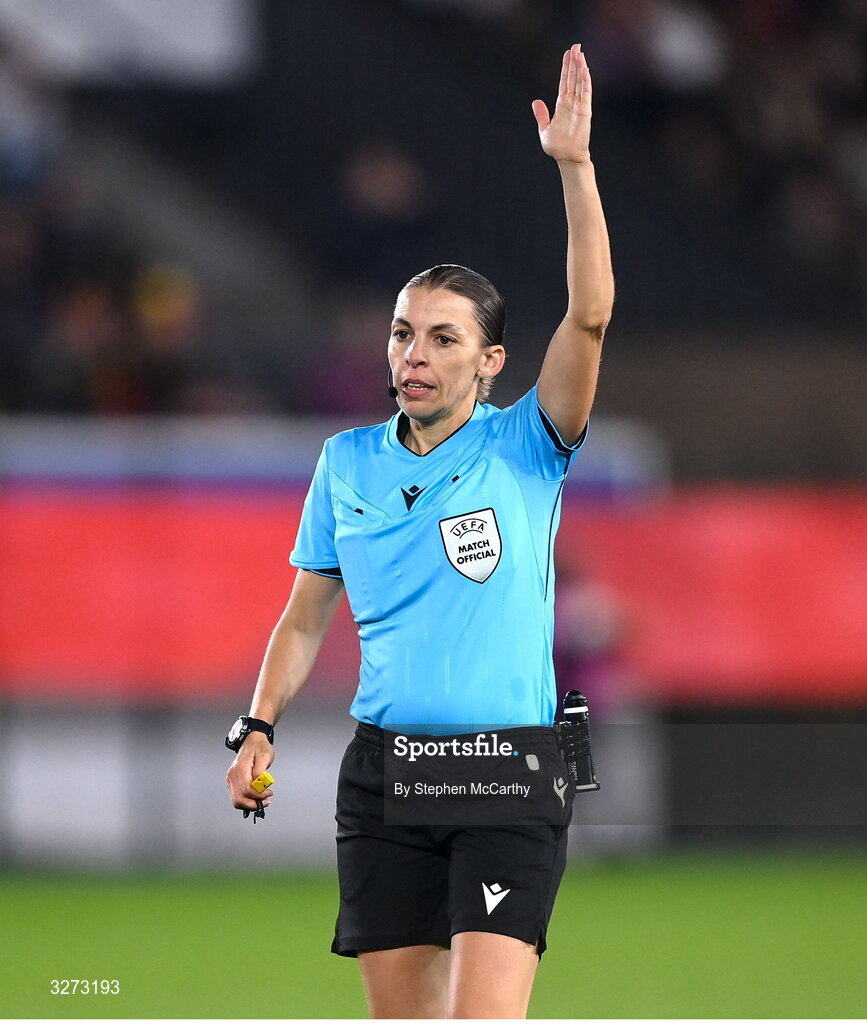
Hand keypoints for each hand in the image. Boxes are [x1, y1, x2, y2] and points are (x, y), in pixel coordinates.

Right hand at [226, 734, 273, 811]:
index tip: (269, 792)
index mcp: (240, 769)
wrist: (252, 741)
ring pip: (236, 800)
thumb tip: (259, 786)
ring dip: (250, 804)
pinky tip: (256, 797)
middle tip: (265, 802)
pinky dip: (247, 800)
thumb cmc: (259, 747)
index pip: (247, 790)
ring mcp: (231, 779)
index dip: (259, 795)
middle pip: (238, 799)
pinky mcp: (233, 782)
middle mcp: (232, 775)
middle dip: (252, 804)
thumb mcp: (265, 756)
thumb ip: (261, 773)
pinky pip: (237, 796)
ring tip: (262, 800)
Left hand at [532, 44, 591, 164]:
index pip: (564, 81)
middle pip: (573, 77)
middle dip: (574, 61)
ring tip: (580, 52)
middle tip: (576, 45)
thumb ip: (541, 115)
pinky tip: (584, 69)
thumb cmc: (556, 147)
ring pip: (580, 81)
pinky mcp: (585, 110)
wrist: (566, 157)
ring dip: (580, 67)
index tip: (568, 53)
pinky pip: (586, 92)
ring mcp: (579, 105)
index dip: (566, 67)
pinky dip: (585, 80)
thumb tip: (536, 101)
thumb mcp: (544, 129)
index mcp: (561, 105)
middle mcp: (571, 102)